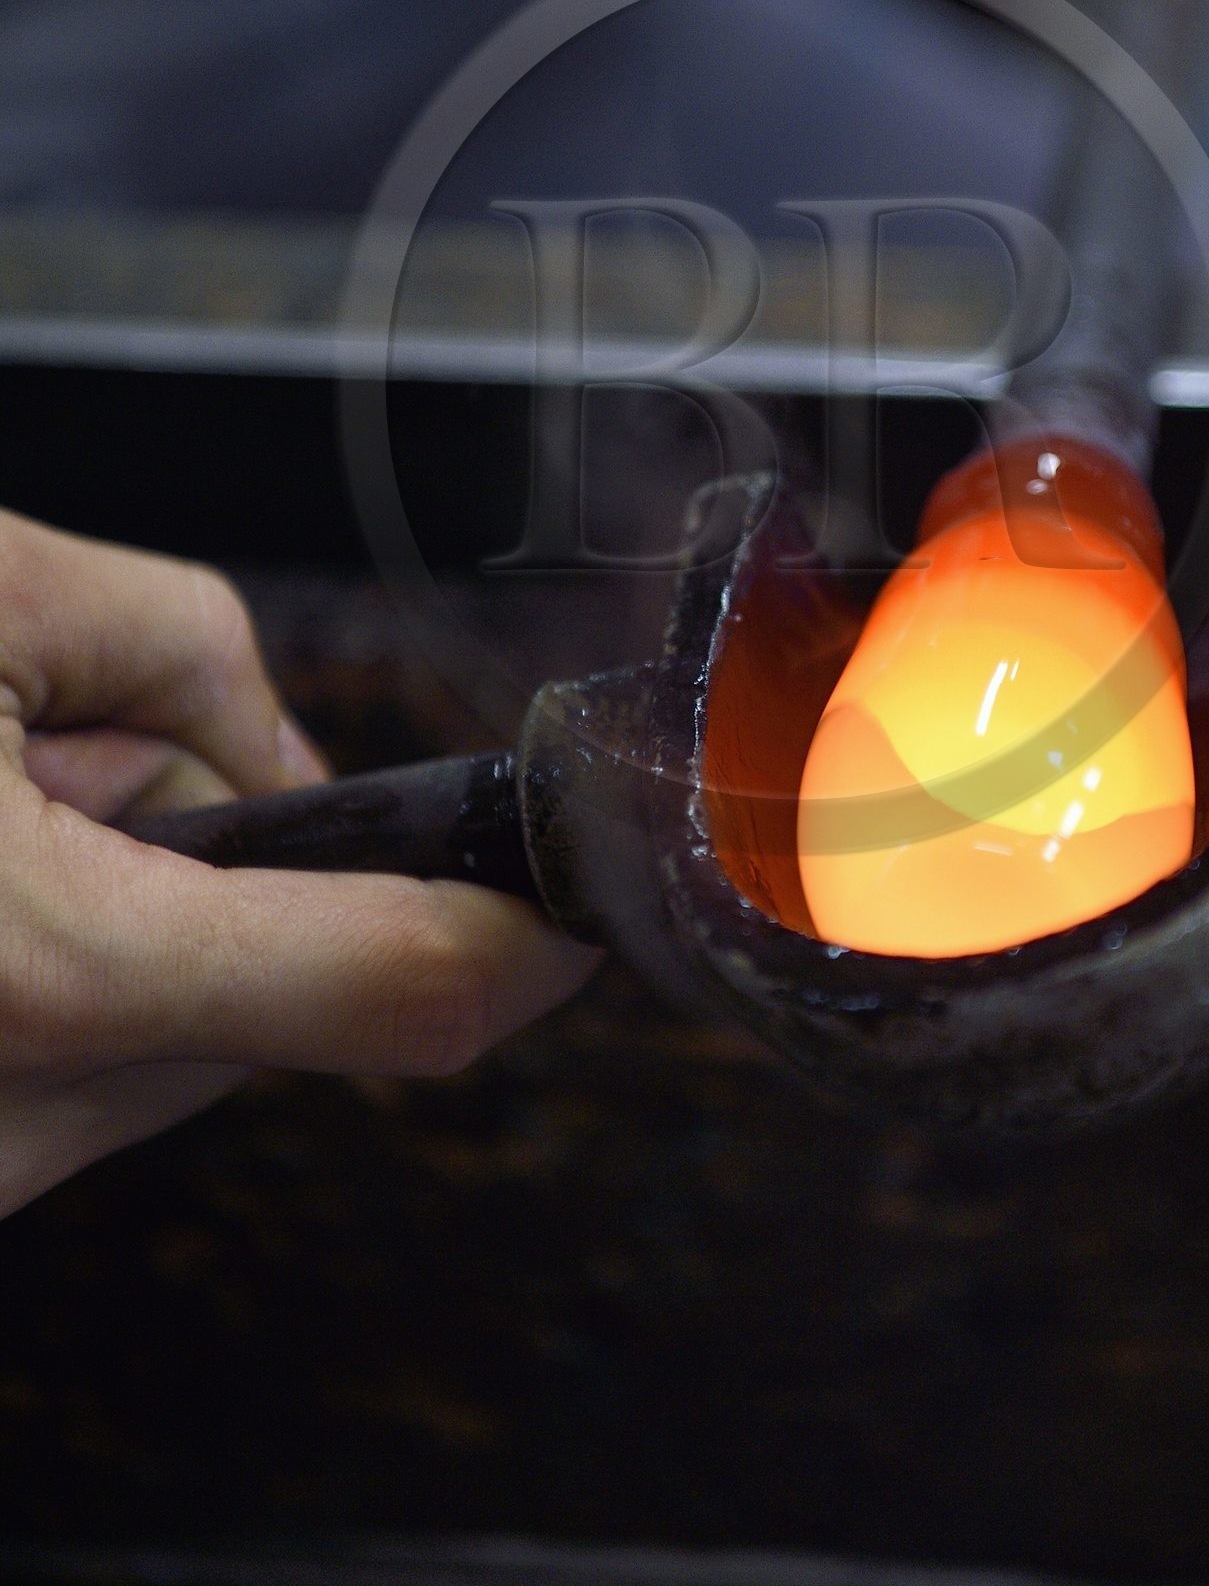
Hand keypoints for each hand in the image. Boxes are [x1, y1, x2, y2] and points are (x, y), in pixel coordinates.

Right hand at [0, 511, 598, 1217]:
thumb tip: (290, 769)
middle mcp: (5, 1120)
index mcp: (44, 967)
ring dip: (153, 929)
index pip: (395, 986)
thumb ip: (190, 654)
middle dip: (254, 875)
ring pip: (189, 1051)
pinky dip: (73, 981)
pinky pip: (88, 1081)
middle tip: (92, 759)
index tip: (584, 890)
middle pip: (291, 1012)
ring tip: (8, 816)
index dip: (525, 932)